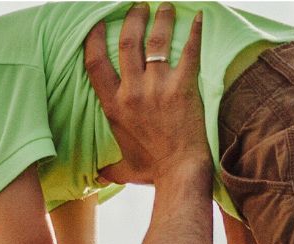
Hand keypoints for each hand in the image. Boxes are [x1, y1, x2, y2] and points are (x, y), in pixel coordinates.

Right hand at [83, 3, 205, 185]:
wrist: (179, 173)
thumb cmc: (152, 170)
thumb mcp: (123, 168)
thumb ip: (109, 167)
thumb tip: (98, 176)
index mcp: (114, 106)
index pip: (96, 63)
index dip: (94, 38)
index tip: (98, 24)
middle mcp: (132, 92)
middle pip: (127, 42)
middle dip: (132, 19)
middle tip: (139, 6)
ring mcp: (158, 88)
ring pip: (156, 41)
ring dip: (161, 18)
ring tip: (165, 6)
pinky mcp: (183, 87)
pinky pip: (188, 52)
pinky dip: (194, 32)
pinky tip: (198, 17)